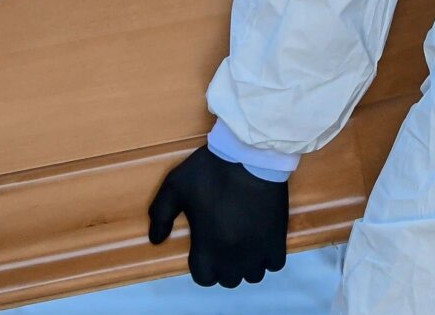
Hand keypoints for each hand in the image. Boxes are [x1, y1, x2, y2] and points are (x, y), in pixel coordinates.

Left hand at [147, 145, 288, 287]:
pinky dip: (268, 258)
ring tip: (243, 245)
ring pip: (253, 275)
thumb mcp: (174, 187)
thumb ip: (161, 215)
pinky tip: (260, 242)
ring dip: (246, 265)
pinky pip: (275, 265)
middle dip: (224, 267)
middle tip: (222, 245)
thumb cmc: (209, 171)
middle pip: (229, 280)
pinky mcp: (278, 238)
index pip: (204, 278)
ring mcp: (258, 249)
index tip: (203, 251)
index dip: (202, 267)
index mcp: (207, 247)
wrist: (249, 155)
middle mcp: (233, 256)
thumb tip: (156, 240)